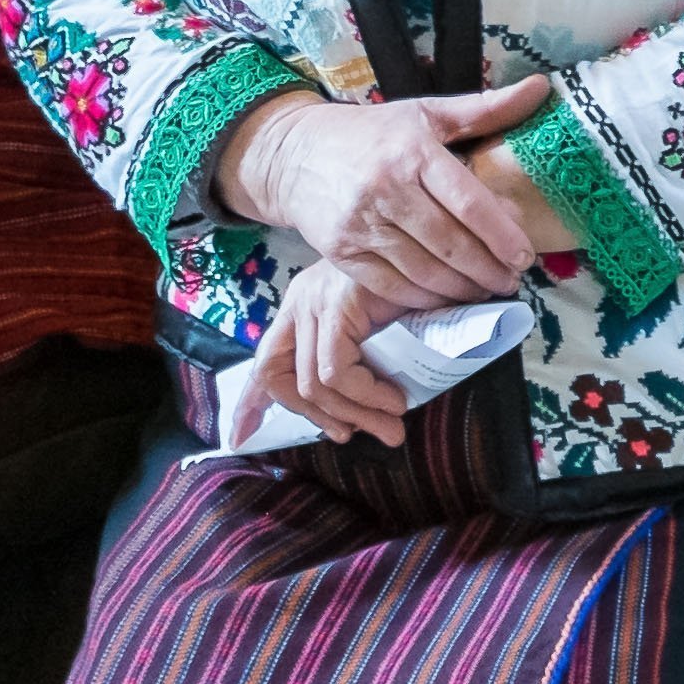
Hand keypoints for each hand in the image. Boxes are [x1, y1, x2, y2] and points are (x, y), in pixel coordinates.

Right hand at [211, 81, 554, 310]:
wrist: (294, 154)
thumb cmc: (372, 133)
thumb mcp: (427, 112)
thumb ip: (486, 108)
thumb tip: (542, 87)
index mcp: (413, 152)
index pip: (468, 201)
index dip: (502, 234)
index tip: (525, 256)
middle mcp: (385, 189)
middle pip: (449, 243)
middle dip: (487, 269)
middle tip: (512, 282)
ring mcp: (360, 224)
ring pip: (422, 270)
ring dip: (460, 288)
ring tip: (486, 291)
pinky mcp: (339, 252)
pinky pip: (389, 286)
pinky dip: (422, 299)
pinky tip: (445, 298)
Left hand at [233, 258, 415, 451]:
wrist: (443, 247)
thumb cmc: (422, 292)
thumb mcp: (383, 330)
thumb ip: (364, 361)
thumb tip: (365, 419)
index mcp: (303, 306)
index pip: (267, 360)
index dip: (251, 403)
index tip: (240, 437)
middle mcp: (301, 301)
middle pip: (278, 376)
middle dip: (316, 417)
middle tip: (355, 435)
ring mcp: (315, 300)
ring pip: (312, 381)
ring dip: (354, 413)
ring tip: (390, 424)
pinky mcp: (337, 304)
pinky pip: (336, 370)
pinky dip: (366, 395)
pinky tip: (394, 399)